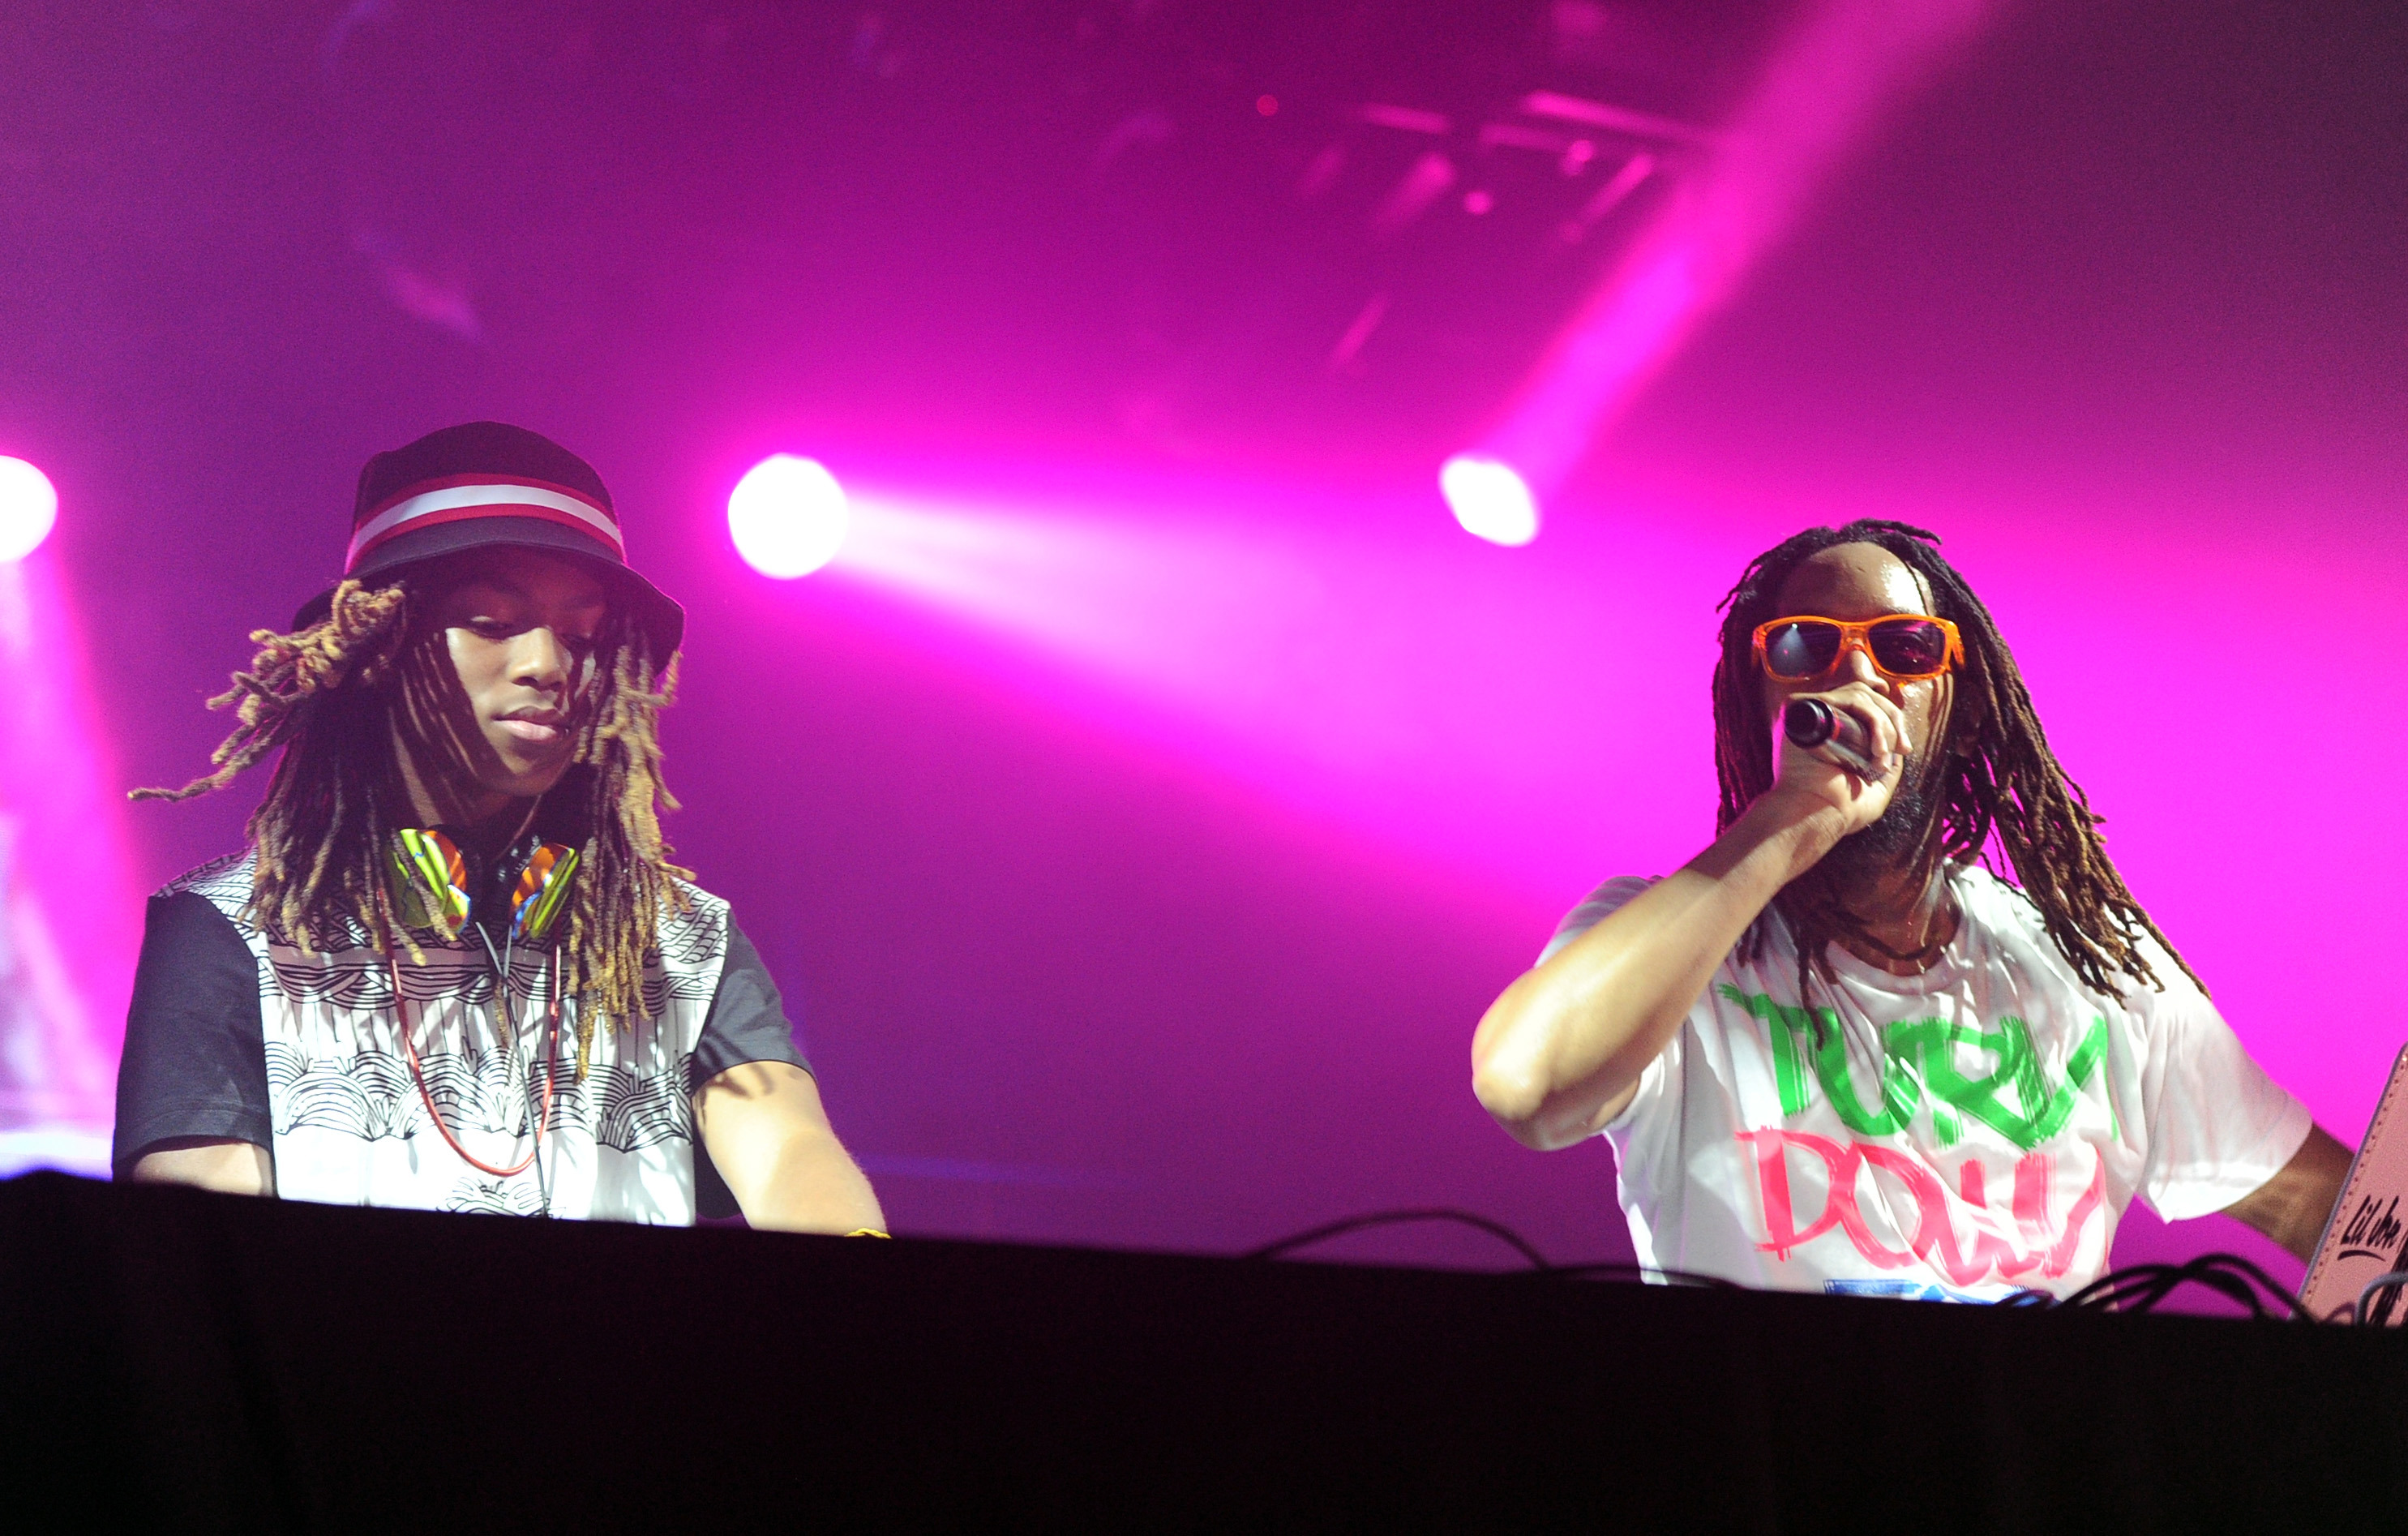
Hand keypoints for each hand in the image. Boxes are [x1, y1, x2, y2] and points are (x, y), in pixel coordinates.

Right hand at [1766, 679, 1909, 836]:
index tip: (1904, 748)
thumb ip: (1886, 763)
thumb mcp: (1875, 786)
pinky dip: (1872, 719)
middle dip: (1893, 719)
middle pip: (1865, 696)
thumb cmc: (1840, 810)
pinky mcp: (1802, 708)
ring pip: (1860, 695)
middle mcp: (1818, 718)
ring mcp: (1809, 712)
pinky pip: (1850, 700)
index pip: (1864, 707)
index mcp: (1829, 732)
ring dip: (1883, 724)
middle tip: (1901, 749)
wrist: (1816, 817)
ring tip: (1882, 755)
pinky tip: (1875, 749)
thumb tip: (1898, 742)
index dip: (1890, 718)